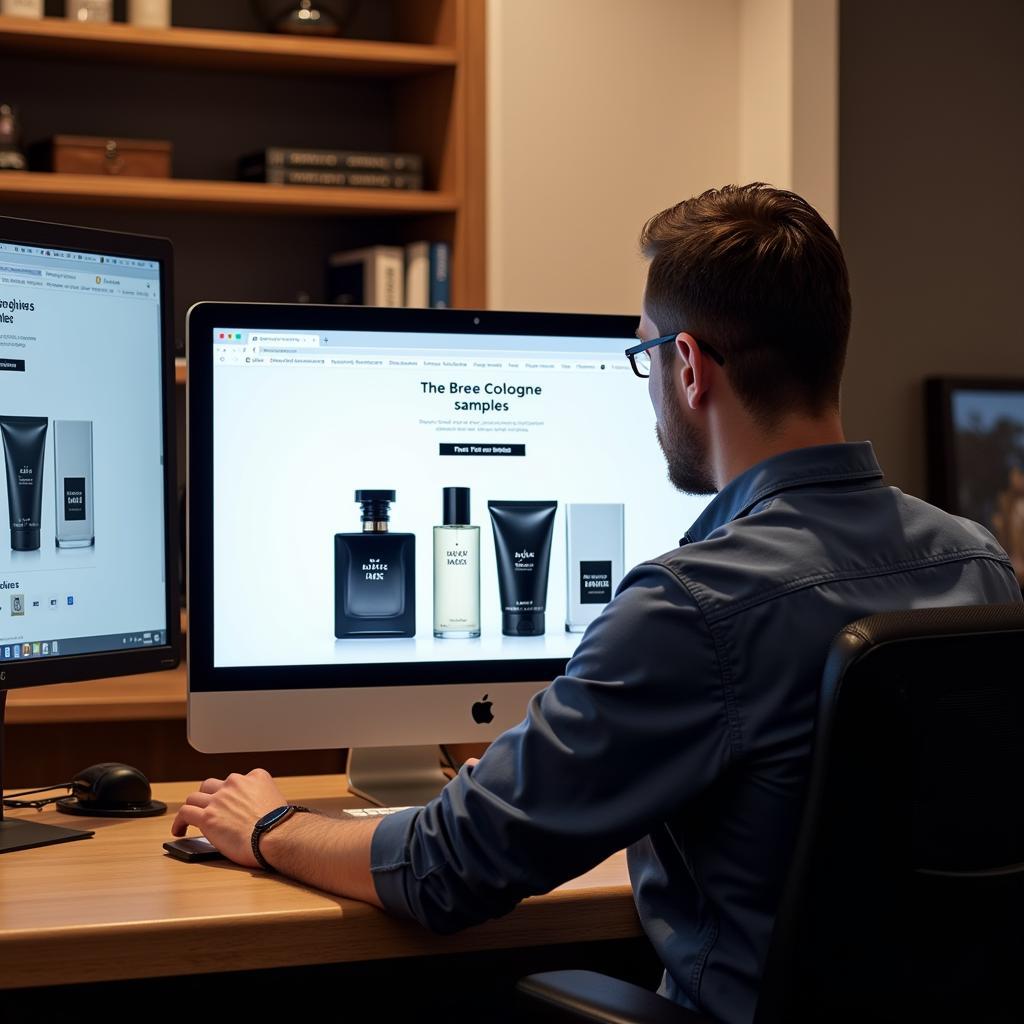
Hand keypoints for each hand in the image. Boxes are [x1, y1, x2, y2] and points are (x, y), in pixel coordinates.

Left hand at [170, 768, 288, 868]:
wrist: (275, 836)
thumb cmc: (280, 826)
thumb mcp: (277, 800)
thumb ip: (263, 800)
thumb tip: (258, 814)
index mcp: (255, 777)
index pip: (236, 780)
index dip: (231, 794)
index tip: (230, 805)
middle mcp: (235, 784)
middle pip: (212, 785)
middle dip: (208, 797)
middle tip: (208, 810)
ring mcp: (219, 799)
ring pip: (195, 797)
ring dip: (193, 807)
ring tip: (189, 819)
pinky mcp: (207, 817)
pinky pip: (185, 813)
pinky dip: (179, 821)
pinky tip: (179, 830)